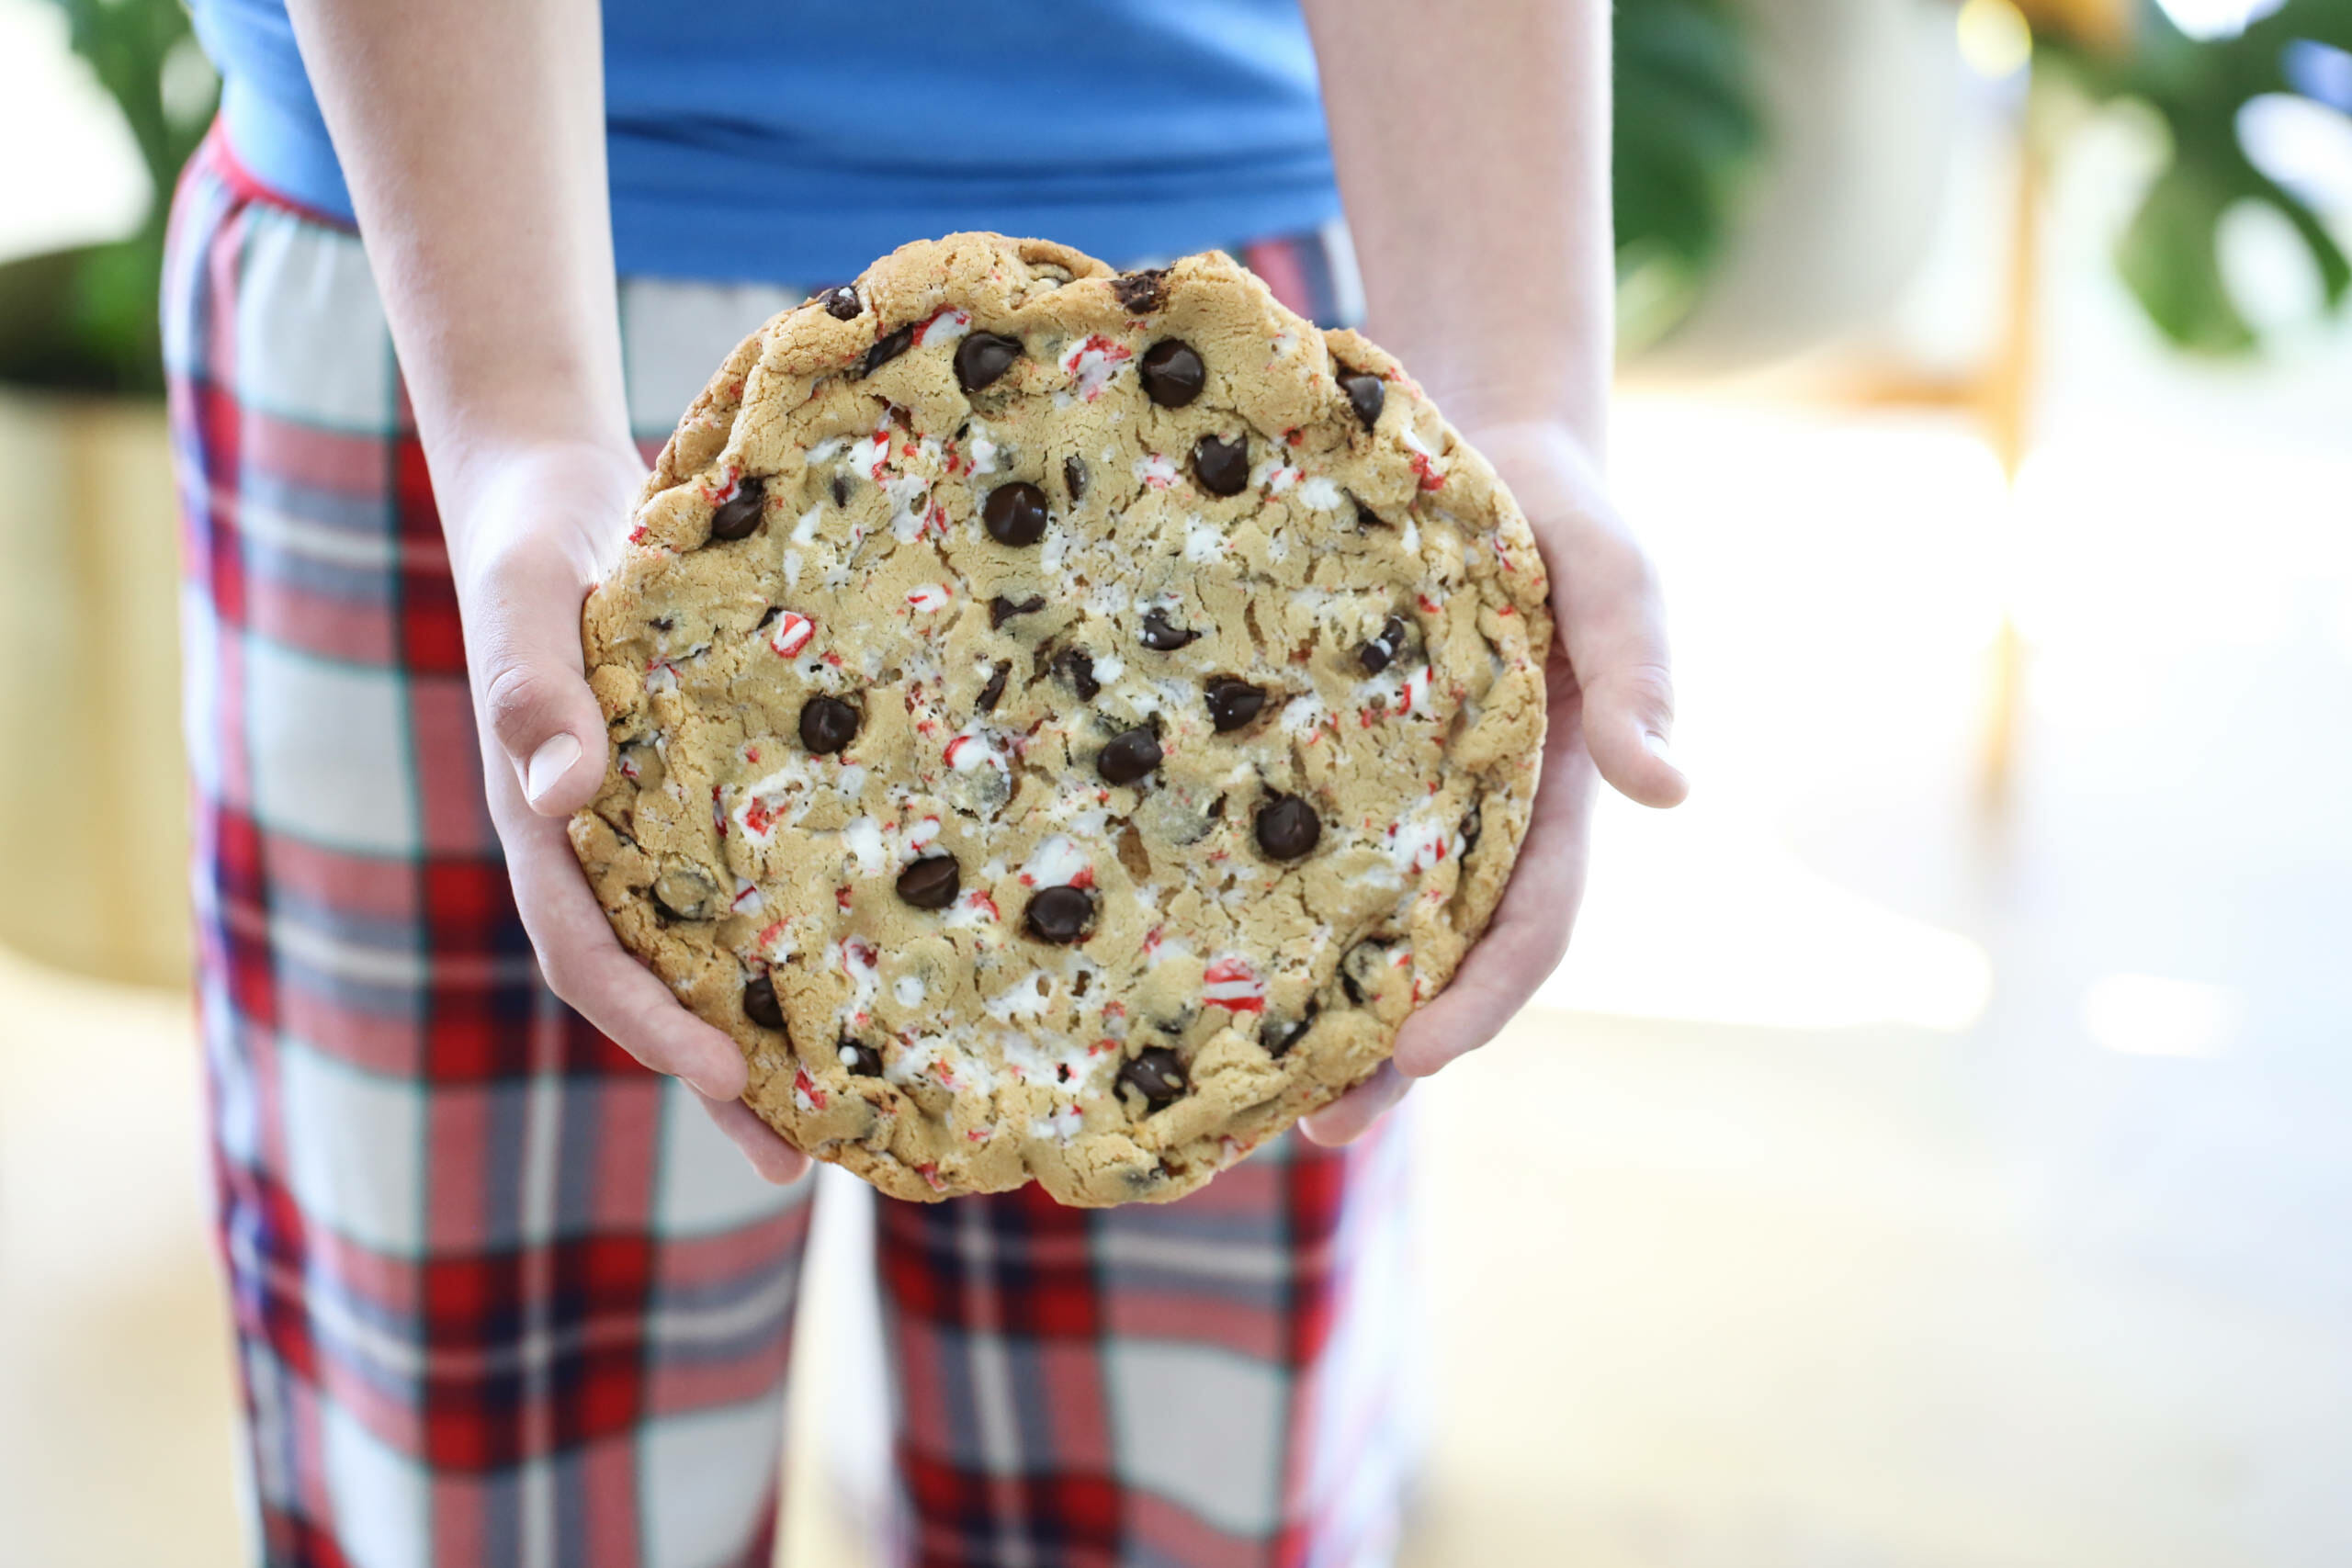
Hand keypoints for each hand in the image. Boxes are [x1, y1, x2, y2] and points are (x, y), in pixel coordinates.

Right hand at [445, 440, 810, 1183]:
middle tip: (803, 1157)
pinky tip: (870, 969)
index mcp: (545, 831)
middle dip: (722, 1075)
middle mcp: (601, 851)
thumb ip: (531, 691)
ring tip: (852, 1109)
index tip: (725, 1071)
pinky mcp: (705, 797)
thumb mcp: (521, 608)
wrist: (554, 497)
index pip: (591, 952)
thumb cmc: (531, 554)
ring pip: (711, 951)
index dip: (650, 1023)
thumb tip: (562, 789)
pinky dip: (795, 935)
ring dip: (768, 1028)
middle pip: (659, 987)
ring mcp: (652, 831)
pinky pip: (751, 882)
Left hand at [1302, 418, 1685, 1143]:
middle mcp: (1470, 821)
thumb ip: (1641, 668)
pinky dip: (1250, 911)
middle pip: (1432, 962)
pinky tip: (1176, 954)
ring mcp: (1392, 797)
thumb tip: (1671, 791)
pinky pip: (1281, 845)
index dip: (1481, 999)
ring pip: (1353, 929)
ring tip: (1238, 1092)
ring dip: (1311, 1016)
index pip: (1525, 929)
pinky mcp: (1318, 758)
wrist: (1471, 430)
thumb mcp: (1614, 572)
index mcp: (1548, 801)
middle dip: (1383, 1054)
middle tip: (1316, 1126)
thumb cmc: (1558, 507)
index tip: (1422, 1055)